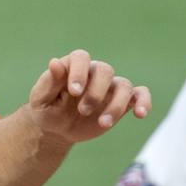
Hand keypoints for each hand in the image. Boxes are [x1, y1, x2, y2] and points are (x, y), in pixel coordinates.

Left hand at [27, 50, 150, 144]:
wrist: (57, 128)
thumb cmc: (46, 109)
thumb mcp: (41, 98)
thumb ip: (49, 82)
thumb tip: (55, 63)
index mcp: (73, 66)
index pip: (81, 57)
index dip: (79, 72)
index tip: (74, 92)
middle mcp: (94, 73)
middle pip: (105, 70)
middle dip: (95, 93)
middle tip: (82, 111)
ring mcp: (110, 87)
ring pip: (124, 85)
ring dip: (116, 105)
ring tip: (103, 123)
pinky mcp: (122, 102)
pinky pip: (139, 95)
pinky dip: (144, 102)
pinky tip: (140, 114)